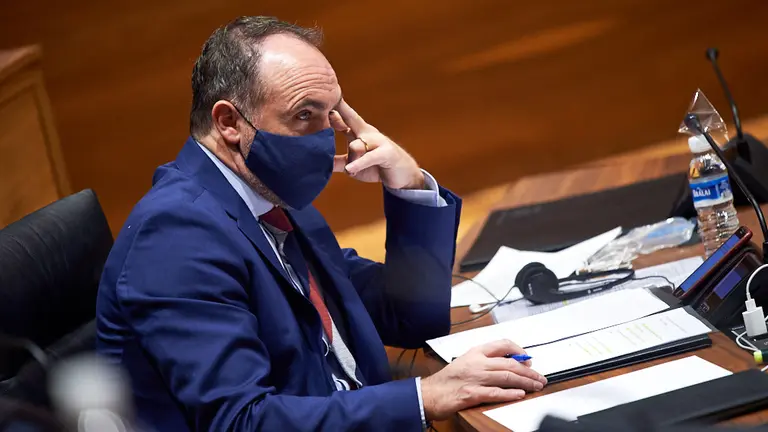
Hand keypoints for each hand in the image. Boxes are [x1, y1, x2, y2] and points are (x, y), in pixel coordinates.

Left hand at [330, 100, 424, 189]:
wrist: (403, 175)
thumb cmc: (377, 166)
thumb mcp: (354, 165)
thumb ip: (339, 162)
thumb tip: (320, 162)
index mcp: (359, 133)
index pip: (344, 118)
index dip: (334, 109)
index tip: (322, 98)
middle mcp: (368, 133)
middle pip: (352, 119)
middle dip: (341, 111)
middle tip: (328, 106)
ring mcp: (378, 142)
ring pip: (356, 145)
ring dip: (351, 158)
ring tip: (349, 169)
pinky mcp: (387, 153)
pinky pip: (369, 157)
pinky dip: (358, 163)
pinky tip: (349, 169)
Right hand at [420, 339, 546, 420]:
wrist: (430, 393)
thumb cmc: (448, 379)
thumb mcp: (466, 360)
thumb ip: (485, 359)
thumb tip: (508, 362)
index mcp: (476, 352)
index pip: (503, 344)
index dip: (519, 350)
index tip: (528, 359)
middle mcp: (477, 363)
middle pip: (510, 364)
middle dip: (529, 371)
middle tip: (540, 377)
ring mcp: (475, 378)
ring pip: (507, 377)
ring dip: (525, 382)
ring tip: (536, 386)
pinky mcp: (472, 394)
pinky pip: (495, 393)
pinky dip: (510, 394)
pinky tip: (520, 394)